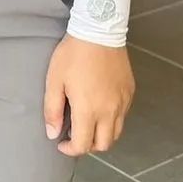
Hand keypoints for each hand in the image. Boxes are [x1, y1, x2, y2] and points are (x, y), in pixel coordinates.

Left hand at [43, 36, 134, 157]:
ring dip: (101, 135)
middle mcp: (110, 111)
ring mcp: (122, 102)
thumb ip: (52, 110)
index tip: (61, 142)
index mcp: (89, 110)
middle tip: (74, 135)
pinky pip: (123, 116)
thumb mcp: (55, 80)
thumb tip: (53, 133)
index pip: (83, 145)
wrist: (98, 31)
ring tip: (87, 123)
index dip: (70, 150)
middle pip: (104, 145)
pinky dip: (112, 120)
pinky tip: (99, 108)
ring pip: (116, 133)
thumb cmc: (73, 55)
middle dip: (87, 146)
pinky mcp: (129, 92)